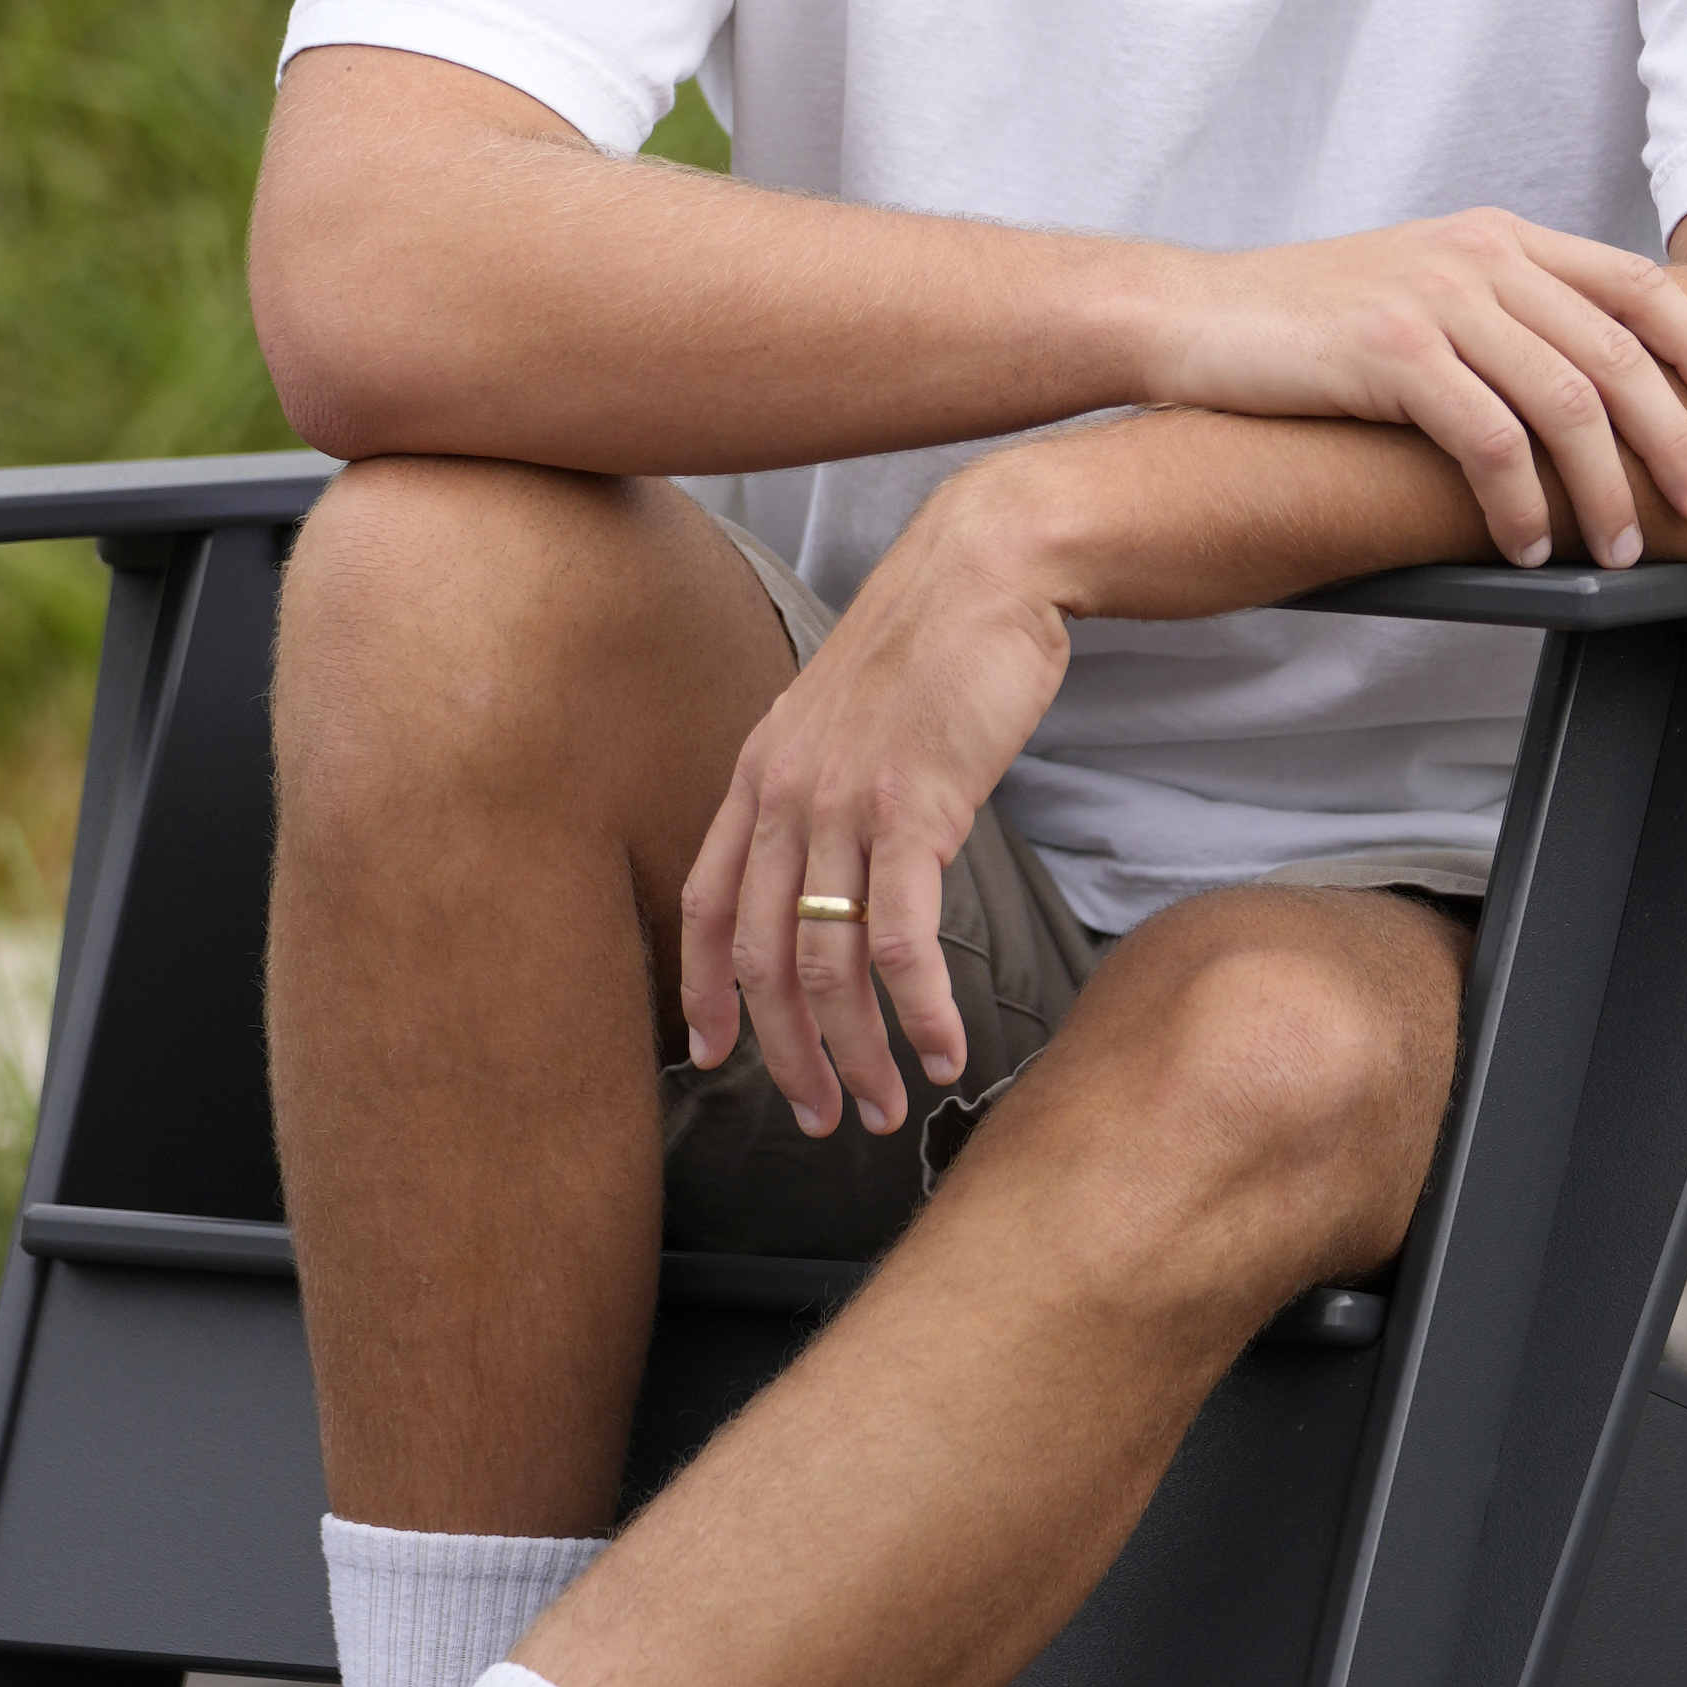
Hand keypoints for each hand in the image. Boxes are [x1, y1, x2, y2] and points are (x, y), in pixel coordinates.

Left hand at [677, 485, 1071, 1137]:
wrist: (985, 569)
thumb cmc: (931, 644)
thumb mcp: (846, 715)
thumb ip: (822, 787)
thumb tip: (834, 858)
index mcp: (759, 773)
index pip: (705, 905)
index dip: (701, 991)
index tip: (709, 1057)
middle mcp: (784, 794)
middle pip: (762, 957)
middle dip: (786, 1053)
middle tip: (819, 1117)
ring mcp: (843, 803)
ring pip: (827, 964)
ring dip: (856, 1051)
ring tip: (883, 1105)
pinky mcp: (914, 808)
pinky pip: (901, 939)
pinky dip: (919, 1011)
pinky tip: (943, 1052)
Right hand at [1142, 212, 1686, 568]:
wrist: (1194, 316)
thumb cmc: (1306, 322)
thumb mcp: (1420, 286)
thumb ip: (1500, 310)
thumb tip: (1585, 379)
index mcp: (1498, 237)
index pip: (1633, 283)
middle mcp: (1479, 256)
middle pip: (1615, 352)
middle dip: (1673, 438)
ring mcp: (1436, 298)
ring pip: (1564, 402)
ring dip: (1603, 488)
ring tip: (1619, 547)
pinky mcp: (1390, 351)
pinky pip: (1487, 438)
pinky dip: (1519, 501)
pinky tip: (1527, 544)